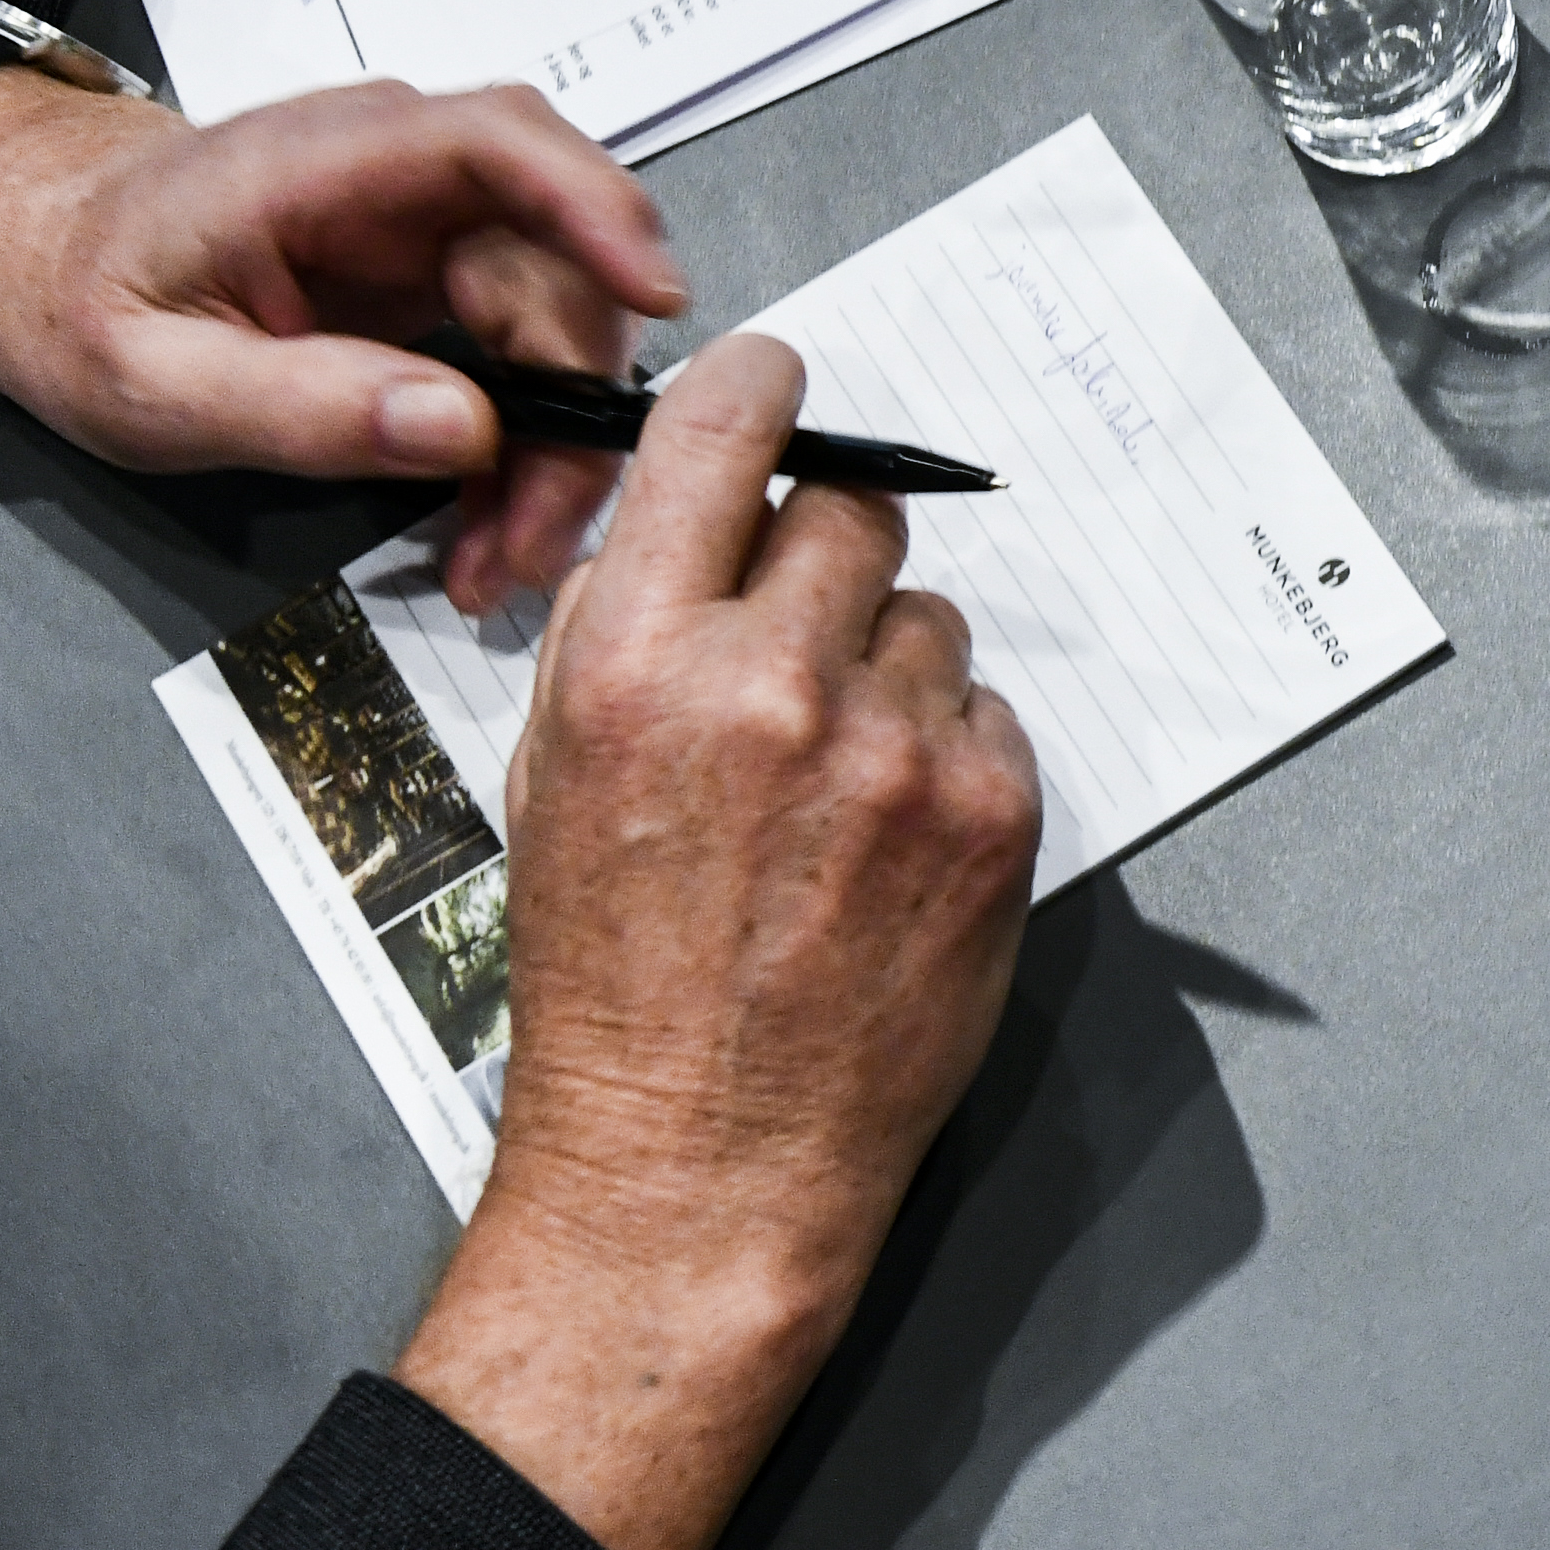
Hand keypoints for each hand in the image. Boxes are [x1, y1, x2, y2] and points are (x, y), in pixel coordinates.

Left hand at [0, 55, 683, 611]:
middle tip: (535, 531)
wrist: (40, 261)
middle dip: (572, 406)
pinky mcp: (444, 278)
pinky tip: (488, 515)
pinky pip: (524, 352)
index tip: (654, 297)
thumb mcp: (149, 383)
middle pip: (555, 266)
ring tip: (500, 549)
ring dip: (554, 443)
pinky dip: (522, 442)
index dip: (596, 210)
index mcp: (322, 165)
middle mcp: (401, 176)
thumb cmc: (75, 296)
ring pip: (557, 321)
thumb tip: (460, 428)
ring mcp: (431, 226)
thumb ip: (298, 405)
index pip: (498, 145)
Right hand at [390, 338, 1040, 1549]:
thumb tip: (699, 515)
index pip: (727, 436)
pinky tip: (889, 844)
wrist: (698, 1159)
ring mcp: (899, 749)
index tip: (781, 389)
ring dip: (893, 671)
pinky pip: (989, 716)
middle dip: (831, 560)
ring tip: (835, 784)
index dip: (761, 396)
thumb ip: (628, 629)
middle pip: (858, 515)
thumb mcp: (553, 776)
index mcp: (638, 662)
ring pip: (932, 621)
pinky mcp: (995, 812)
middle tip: (805, 639)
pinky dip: (950, 756)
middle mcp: (774, 685)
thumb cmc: (609, 983)